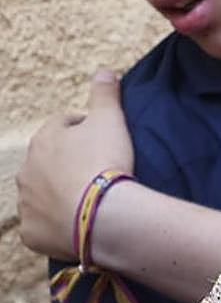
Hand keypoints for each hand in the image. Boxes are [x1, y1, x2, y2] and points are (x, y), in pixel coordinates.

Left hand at [16, 70, 132, 260]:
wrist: (102, 215)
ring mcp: (27, 204)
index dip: (86, 130)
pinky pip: (43, 225)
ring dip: (60, 193)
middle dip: (68, 164)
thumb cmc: (104, 163)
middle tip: (98, 171)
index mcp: (44, 140)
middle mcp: (27, 170)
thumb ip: (105, 94)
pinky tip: (78, 223)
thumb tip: (105, 70)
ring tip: (89, 199)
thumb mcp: (111, 120)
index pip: (63, 126)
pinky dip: (57, 223)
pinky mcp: (32, 233)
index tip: (105, 140)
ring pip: (42, 193)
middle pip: (49, 161)